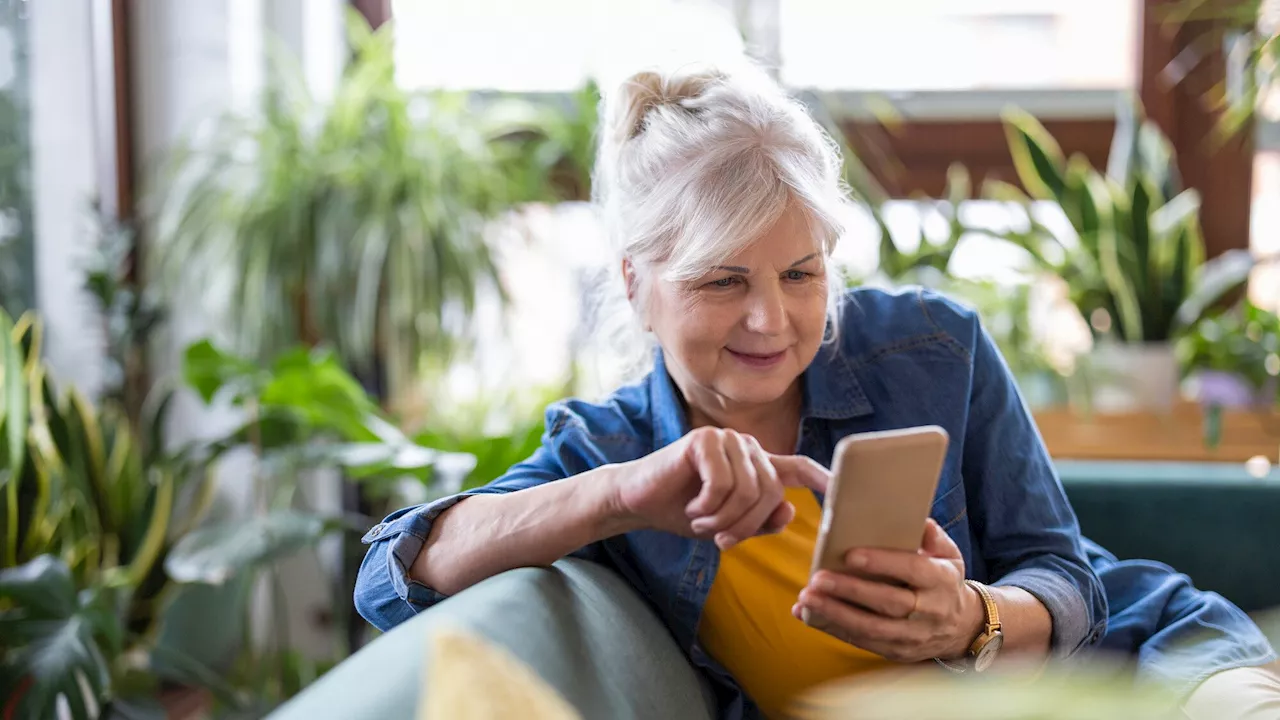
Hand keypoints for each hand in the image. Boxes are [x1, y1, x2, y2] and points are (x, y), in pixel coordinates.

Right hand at [611, 427, 829, 548]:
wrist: (640, 502)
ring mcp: (727, 440)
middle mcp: (747, 447)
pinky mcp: (704, 440)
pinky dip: (708, 506)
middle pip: (771, 492)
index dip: (823, 480)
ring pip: (748, 490)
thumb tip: (789, 512)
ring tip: (701, 521)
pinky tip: (691, 506)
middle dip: (747, 525)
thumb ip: (760, 522)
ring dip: (724, 518)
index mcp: (757, 464)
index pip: (799, 467)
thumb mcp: (728, 525)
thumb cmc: (684, 511)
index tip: (844, 495)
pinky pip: (723, 483)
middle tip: (721, 540)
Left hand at [792, 518, 983, 662]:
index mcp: (941, 580)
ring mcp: (913, 636)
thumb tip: (915, 520)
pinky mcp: (897, 651)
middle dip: (850, 591)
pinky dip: (833, 629)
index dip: (883, 563)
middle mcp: (929, 611)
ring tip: (807, 598)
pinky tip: (809, 615)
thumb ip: (932, 536)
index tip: (850, 555)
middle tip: (818, 578)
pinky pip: (862, 642)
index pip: (913, 570)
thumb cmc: (944, 581)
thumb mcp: (949, 555)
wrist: (962, 627)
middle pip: (888, 602)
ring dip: (835, 614)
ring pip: (872, 628)